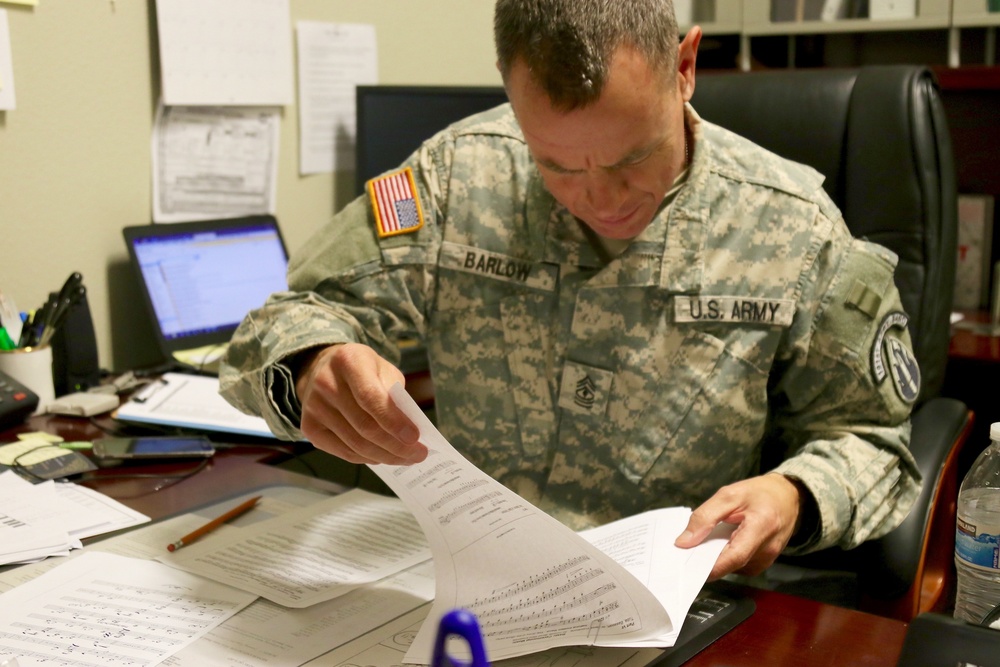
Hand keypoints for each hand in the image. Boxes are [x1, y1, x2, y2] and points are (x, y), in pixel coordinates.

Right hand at [294, 343, 425, 465]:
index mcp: (348, 360)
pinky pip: (344, 452)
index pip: (371, 397)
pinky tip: (383, 456)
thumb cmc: (363, 370)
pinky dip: (367, 458)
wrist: (324, 369)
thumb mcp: (383, 370)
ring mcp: (313, 407)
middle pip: (364, 426)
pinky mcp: (309, 427)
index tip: (415, 437)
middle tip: (419, 454)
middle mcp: (326, 383)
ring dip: (385, 456)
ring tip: (406, 459)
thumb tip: (409, 433)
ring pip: (355, 444)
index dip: (394, 421)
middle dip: (396, 445)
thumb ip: (395, 395)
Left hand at [674, 474, 802, 579]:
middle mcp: (768, 548)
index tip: (688, 565)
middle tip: (689, 551)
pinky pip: (741, 566)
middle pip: (732, 564)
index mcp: (762, 526)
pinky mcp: (765, 562)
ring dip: (718, 558)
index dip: (711, 566)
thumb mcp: (728, 495)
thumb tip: (684, 541)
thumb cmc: (760, 492)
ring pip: (735, 567)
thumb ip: (705, 517)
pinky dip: (728, 557)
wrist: (788, 496)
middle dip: (708, 561)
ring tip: (709, 541)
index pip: (735, 556)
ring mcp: (768, 558)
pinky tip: (723, 543)